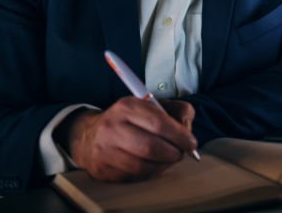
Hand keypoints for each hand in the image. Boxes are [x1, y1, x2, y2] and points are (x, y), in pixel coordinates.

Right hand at [63, 97, 196, 181]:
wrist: (89, 135)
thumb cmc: (129, 120)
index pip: (159, 124)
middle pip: (152, 148)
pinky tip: (153, 165)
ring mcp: (105, 150)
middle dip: (173, 154)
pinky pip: (133, 176)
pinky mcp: (102, 169)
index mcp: (127, 107)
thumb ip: (177, 110)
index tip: (191, 143)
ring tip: (168, 159)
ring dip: (163, 166)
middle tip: (181, 153)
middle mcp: (113, 127)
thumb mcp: (151, 105)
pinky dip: (149, 173)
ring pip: (143, 166)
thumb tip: (187, 129)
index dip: (180, 136)